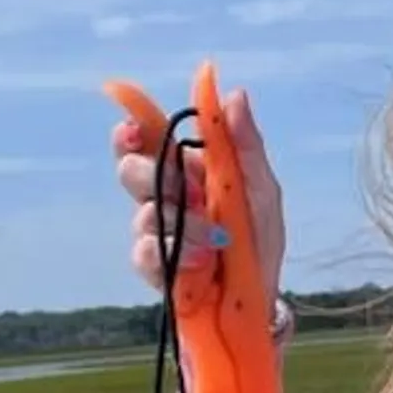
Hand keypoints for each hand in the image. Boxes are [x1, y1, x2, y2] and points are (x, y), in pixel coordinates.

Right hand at [113, 85, 286, 300]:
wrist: (260, 297)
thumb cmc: (259, 240)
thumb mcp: (262, 189)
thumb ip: (246, 145)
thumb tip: (233, 95)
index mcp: (184, 170)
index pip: (144, 141)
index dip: (130, 131)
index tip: (136, 132)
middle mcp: (163, 198)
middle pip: (130, 170)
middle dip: (157, 176)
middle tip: (193, 192)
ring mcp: (157, 234)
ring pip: (144, 214)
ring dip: (183, 223)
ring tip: (217, 239)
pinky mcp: (155, 268)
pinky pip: (145, 253)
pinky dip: (175, 252)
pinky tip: (201, 260)